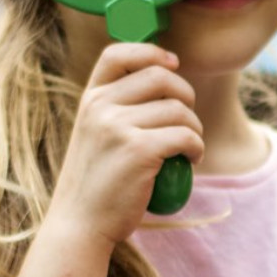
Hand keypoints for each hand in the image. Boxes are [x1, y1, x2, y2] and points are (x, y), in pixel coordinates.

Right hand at [47, 43, 204, 246]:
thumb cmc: (95, 183)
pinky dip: (197, 147)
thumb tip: (163, 80)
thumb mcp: (95, 135)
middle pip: (160, 77)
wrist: (79, 224)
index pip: (117, 53)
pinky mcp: (139, 150)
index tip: (173, 63)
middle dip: (185, 94)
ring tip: (189, 146)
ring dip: (195, 127)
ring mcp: (118, 127)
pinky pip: (185, 135)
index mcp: (90, 99)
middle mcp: (100, 107)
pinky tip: (191, 159)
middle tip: (187, 119)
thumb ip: (116, 110)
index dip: (151, 52)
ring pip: (178, 109)